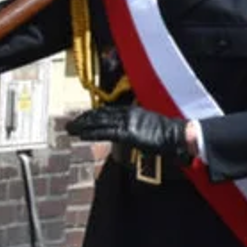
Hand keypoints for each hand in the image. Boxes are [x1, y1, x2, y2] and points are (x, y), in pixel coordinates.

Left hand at [65, 105, 193, 161]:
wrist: (177, 134)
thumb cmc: (168, 133)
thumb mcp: (151, 124)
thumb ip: (139, 125)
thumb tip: (134, 129)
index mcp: (133, 111)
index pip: (108, 111)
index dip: (94, 115)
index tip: (83, 118)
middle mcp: (127, 114)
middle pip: (100, 115)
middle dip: (84, 119)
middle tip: (70, 123)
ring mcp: (126, 122)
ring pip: (99, 122)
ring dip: (83, 126)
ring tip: (70, 128)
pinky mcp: (126, 132)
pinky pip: (105, 133)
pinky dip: (91, 133)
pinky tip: (80, 135)